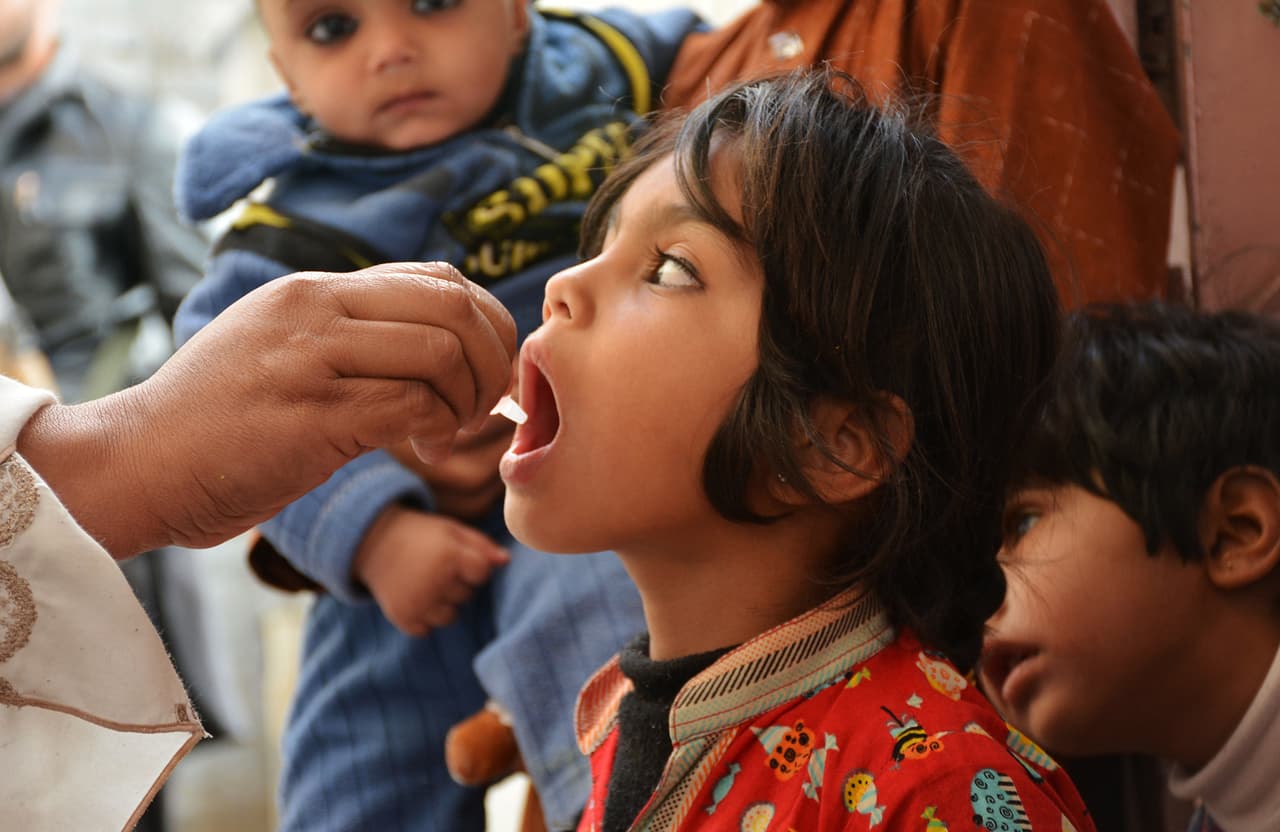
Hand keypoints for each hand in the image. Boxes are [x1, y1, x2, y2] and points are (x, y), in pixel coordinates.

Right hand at [18, 263, 515, 556]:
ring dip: (466, 400)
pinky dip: (437, 429)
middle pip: (452, 307)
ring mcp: (310, 361)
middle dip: (492, 360)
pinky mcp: (310, 418)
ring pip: (439, 354)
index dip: (486, 321)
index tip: (486, 367)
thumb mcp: (280, 349)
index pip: (437, 276)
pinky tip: (422, 448)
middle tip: (482, 405)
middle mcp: (314, 312)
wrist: (135, 462)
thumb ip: (346, 335)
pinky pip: (409, 406)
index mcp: (313, 291)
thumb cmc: (216, 420)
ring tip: (447, 430)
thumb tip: (435, 345)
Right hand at [353, 505, 508, 635]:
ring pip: (450, 616)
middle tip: (434, 566)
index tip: (457, 556)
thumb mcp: (452, 530)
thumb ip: (482, 546)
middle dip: (457, 582)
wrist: (374, 542)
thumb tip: (507, 561)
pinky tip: (413, 597)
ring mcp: (417, 602)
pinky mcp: (402, 617)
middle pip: (466, 595)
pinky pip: (426, 630)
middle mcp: (433, 581)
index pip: (482, 573)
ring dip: (442, 603)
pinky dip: (423, 618)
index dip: (474, 566)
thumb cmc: (421, 535)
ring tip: (424, 582)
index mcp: (449, 555)